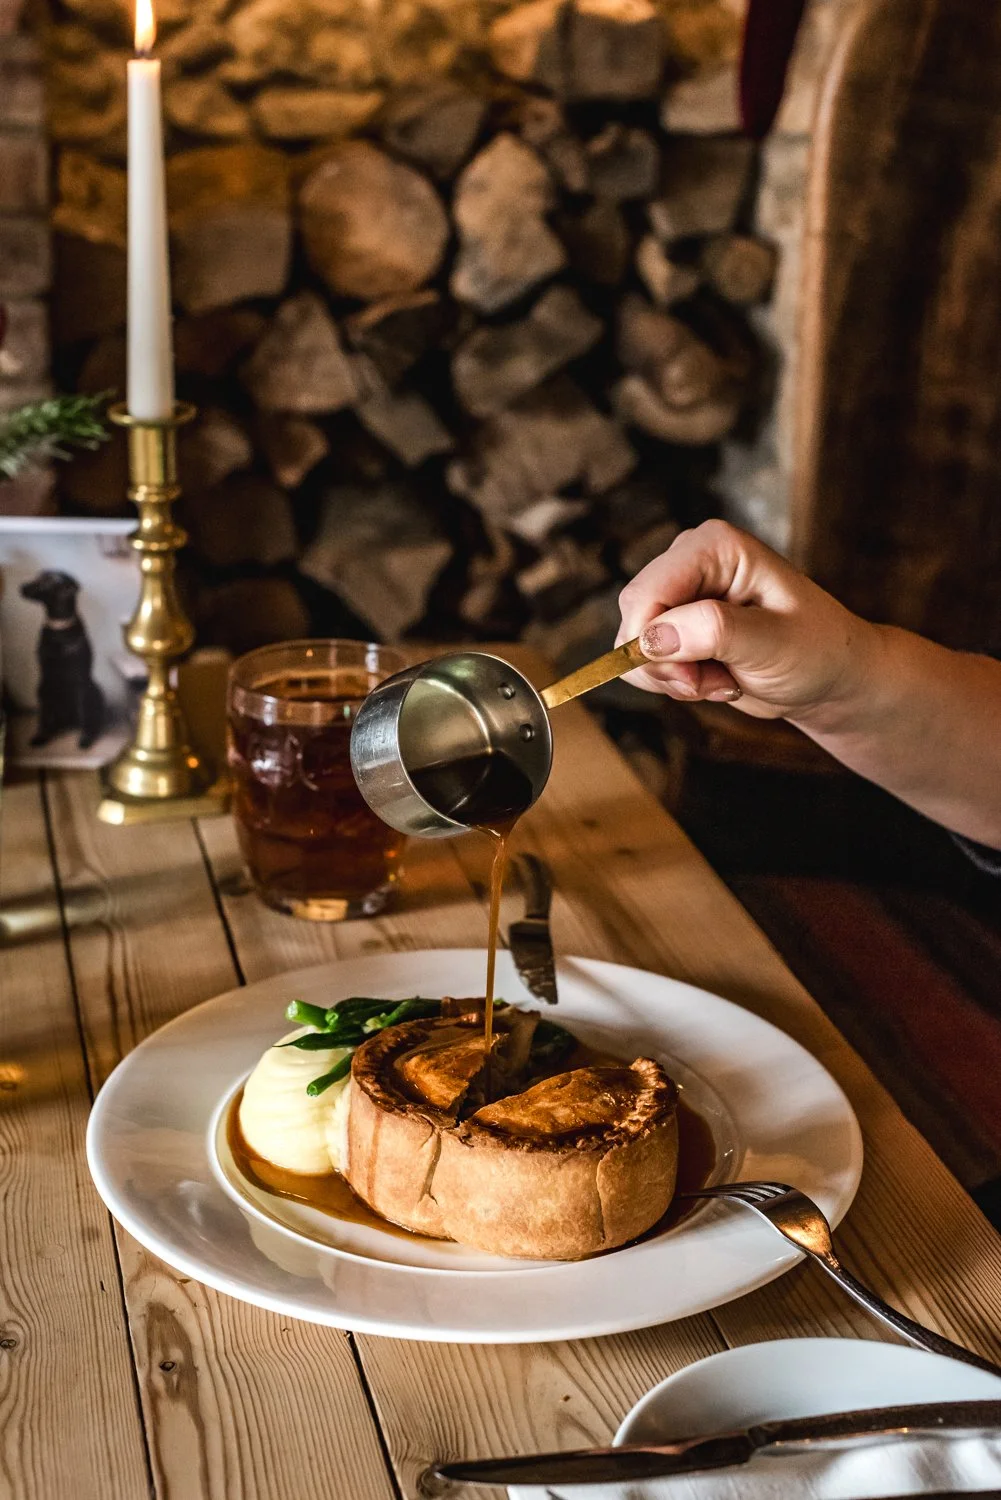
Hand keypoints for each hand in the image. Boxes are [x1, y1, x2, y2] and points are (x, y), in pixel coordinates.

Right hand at [616, 520, 878, 721]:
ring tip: (723, 680)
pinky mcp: (675, 626)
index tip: (690, 676)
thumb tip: (651, 637)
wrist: (829, 678)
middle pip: (635, 617)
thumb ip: (714, 631)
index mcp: (715, 546)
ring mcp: (680, 595)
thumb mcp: (774, 641)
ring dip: (674, 677)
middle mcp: (689, 562)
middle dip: (667, 663)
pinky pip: (643, 661)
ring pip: (634, 645)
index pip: (649, 591)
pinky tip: (715, 681)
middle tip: (713, 682)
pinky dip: (674, 682)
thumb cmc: (817, 651)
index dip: (654, 640)